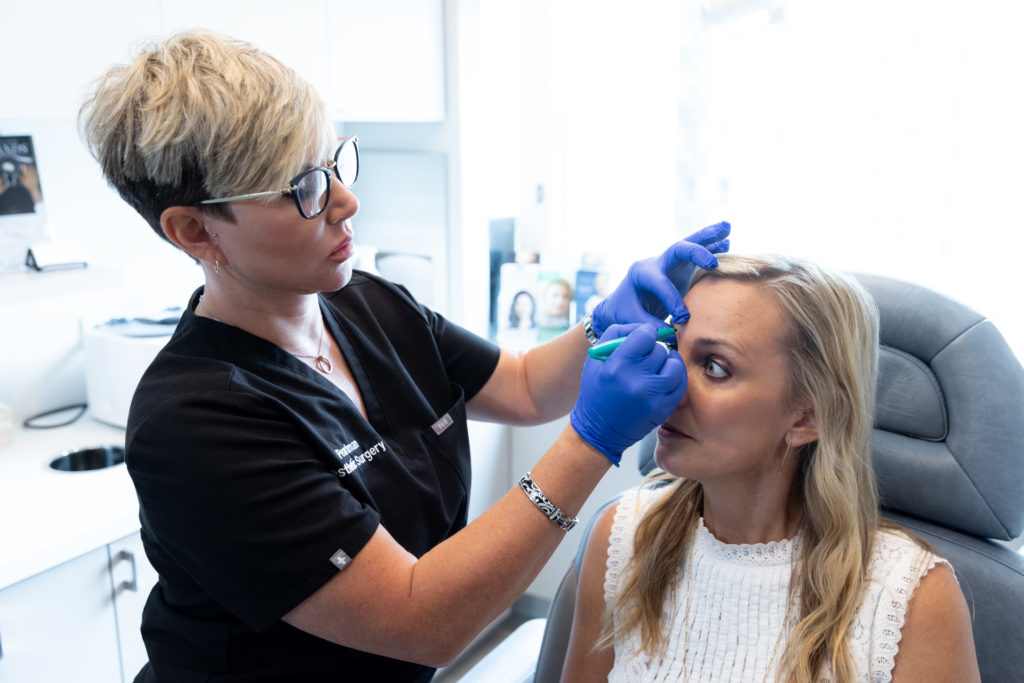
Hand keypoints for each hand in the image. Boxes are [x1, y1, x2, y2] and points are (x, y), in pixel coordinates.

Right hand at [570, 324, 686, 463]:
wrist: (599, 430)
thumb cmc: (596, 391)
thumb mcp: (596, 359)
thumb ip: (617, 335)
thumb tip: (644, 327)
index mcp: (617, 366)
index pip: (645, 335)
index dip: (646, 334)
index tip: (644, 338)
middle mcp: (636, 381)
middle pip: (660, 350)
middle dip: (653, 351)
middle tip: (646, 357)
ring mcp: (653, 397)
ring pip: (675, 365)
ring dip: (669, 362)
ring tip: (660, 365)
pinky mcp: (663, 408)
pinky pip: (680, 384)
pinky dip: (675, 377)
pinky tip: (666, 376)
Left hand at [591, 221, 730, 335]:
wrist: (620, 305)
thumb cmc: (624, 312)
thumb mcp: (632, 320)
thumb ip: (651, 326)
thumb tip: (673, 333)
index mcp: (641, 273)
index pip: (661, 282)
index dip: (673, 300)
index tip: (682, 318)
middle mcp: (656, 262)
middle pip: (677, 249)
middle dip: (696, 253)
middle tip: (712, 263)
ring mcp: (669, 263)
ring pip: (690, 245)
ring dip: (709, 237)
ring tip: (727, 227)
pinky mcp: (679, 268)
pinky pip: (697, 255)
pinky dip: (711, 247)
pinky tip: (727, 242)